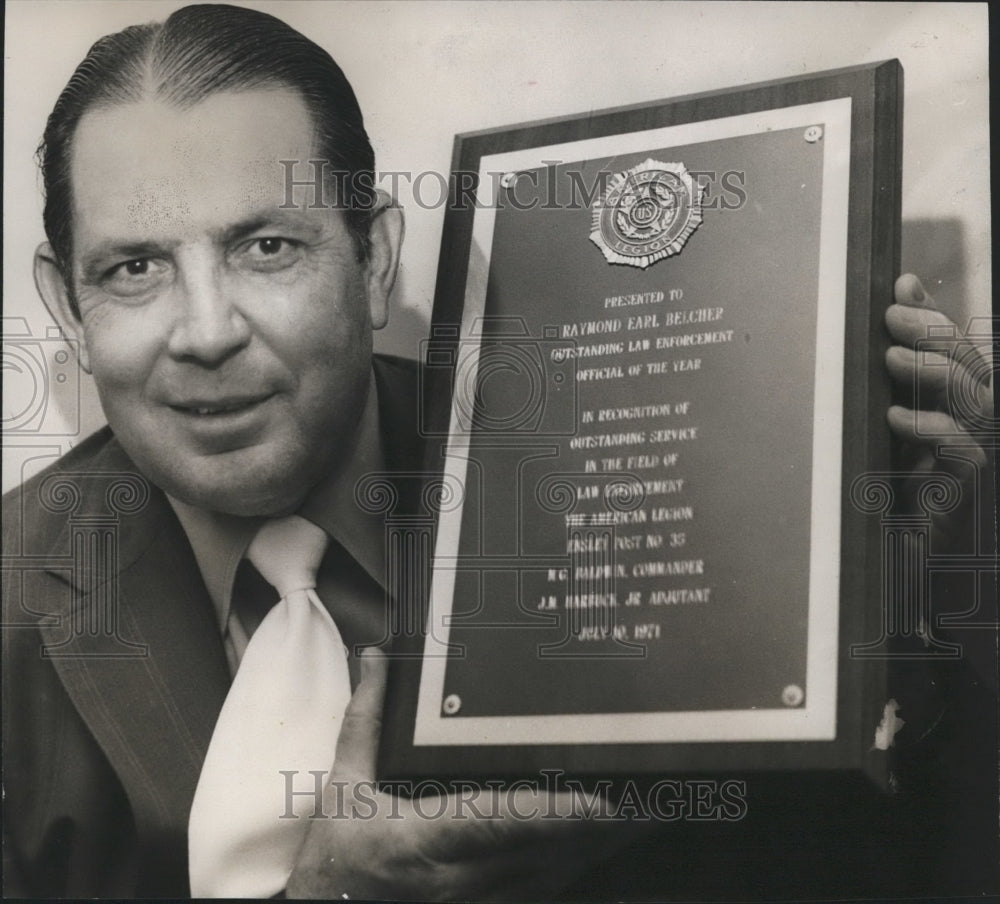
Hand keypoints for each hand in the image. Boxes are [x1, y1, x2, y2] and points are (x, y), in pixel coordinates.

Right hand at [286, 649, 642, 900]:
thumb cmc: (342, 851)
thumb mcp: (345, 781)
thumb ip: (368, 716)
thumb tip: (377, 656)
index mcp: (425, 839)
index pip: (498, 822)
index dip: (552, 811)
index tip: (597, 796)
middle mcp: (462, 877)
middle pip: (547, 849)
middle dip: (601, 822)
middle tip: (648, 786)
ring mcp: (483, 900)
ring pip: (557, 873)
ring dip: (602, 843)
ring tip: (647, 806)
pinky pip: (548, 885)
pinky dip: (582, 859)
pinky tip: (610, 835)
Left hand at [884, 273, 991, 549]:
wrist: (897, 545)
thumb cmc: (894, 478)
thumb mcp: (886, 416)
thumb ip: (896, 362)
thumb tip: (901, 293)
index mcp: (954, 399)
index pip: (955, 345)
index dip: (934, 314)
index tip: (902, 288)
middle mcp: (973, 419)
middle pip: (971, 364)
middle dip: (934, 333)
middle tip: (892, 318)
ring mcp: (977, 448)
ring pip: (975, 398)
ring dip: (934, 371)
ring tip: (891, 357)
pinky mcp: (970, 484)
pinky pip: (964, 449)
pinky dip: (931, 427)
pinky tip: (897, 416)